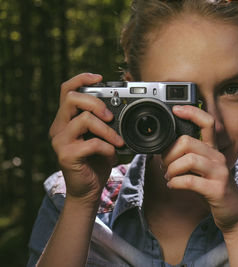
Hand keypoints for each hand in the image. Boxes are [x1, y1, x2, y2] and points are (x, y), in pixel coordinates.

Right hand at [49, 73, 123, 204]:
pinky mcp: (66, 155)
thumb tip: (128, 106)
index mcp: (67, 119)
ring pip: (84, 119)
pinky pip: (91, 143)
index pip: (67, 90)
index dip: (82, 79)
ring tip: (118, 141)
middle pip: (72, 98)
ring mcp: (60, 141)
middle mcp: (60, 127)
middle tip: (111, 117)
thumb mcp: (104, 137)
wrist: (89, 190)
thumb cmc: (97, 161)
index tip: (100, 77)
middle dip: (96, 103)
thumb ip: (108, 122)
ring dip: (107, 129)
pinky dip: (107, 147)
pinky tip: (112, 154)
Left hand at [162, 105, 237, 232]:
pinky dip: (175, 182)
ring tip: (169, 176)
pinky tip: (173, 185)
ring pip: (189, 159)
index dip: (192, 112)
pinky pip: (190, 180)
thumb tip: (164, 149)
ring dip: (171, 169)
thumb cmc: (212, 188)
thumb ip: (189, 157)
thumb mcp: (202, 169)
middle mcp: (217, 157)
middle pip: (188, 141)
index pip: (207, 123)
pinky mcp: (217, 189)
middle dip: (169, 153)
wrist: (233, 211)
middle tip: (165, 165)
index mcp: (213, 149)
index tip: (176, 110)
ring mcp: (219, 172)